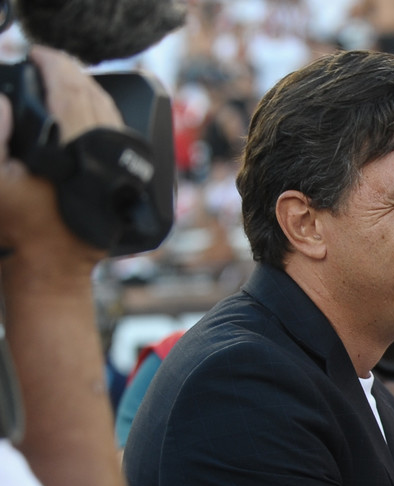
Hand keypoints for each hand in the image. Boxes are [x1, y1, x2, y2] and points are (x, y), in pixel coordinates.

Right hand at [0, 46, 122, 274]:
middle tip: (50, 61)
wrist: (52, 265)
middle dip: (71, 73)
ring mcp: (118, 166)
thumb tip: (5, 101)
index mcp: (72, 147)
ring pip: (110, 113)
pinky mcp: (125, 179)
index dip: (53, 65)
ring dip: (89, 90)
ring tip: (66, 78)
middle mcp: (102, 153)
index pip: (69, 90)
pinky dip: (104, 113)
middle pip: (93, 97)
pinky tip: (89, 110)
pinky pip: (119, 133)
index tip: (38, 54)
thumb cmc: (19, 226)